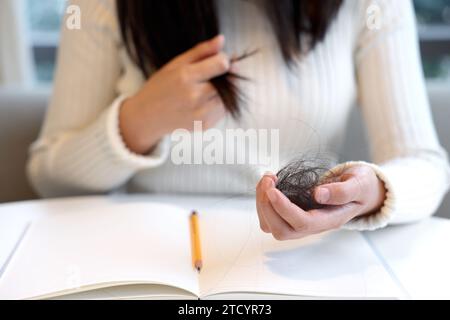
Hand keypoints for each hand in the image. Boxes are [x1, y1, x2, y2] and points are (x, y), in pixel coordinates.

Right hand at [120, 35, 229, 153]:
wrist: (147, 117)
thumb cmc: (160, 87)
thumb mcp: (175, 64)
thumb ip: (201, 51)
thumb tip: (221, 40)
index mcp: (185, 77)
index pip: (221, 64)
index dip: (222, 60)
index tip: (215, 62)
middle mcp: (194, 96)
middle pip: (226, 82)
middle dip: (223, 77)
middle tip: (208, 78)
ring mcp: (200, 113)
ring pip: (227, 98)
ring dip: (222, 93)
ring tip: (204, 90)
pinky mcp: (204, 126)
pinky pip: (222, 112)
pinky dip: (218, 105)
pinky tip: (203, 103)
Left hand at [256, 164, 385, 239]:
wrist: (360, 191)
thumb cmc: (360, 187)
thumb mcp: (359, 184)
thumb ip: (342, 191)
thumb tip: (318, 194)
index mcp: (330, 220)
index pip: (303, 223)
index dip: (284, 208)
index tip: (273, 190)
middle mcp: (313, 226)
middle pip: (281, 230)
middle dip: (268, 206)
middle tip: (268, 179)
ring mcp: (300, 223)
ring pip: (271, 226)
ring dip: (262, 203)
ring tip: (267, 179)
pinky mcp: (291, 215)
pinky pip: (270, 217)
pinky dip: (263, 201)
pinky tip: (269, 184)